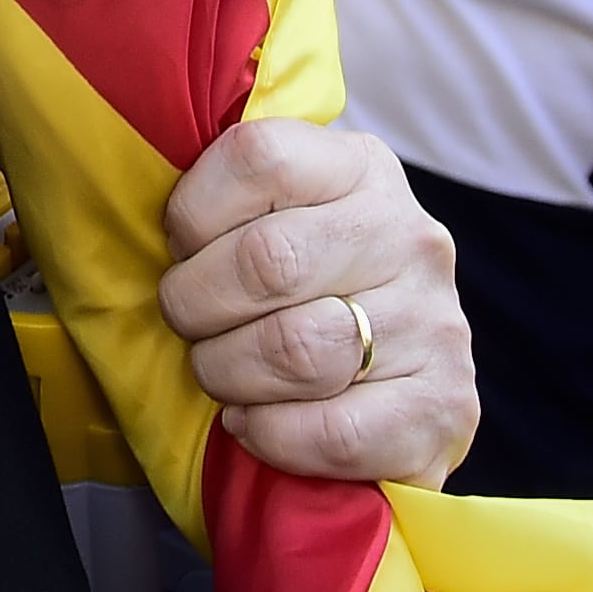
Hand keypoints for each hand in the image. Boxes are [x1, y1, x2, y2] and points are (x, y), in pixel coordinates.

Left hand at [159, 120, 477, 488]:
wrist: (402, 391)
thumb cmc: (307, 290)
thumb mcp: (278, 213)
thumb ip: (230, 192)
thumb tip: (147, 171)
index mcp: (362, 168)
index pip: (260, 157)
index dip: (193, 211)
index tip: (181, 247)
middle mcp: (410, 235)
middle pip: (267, 260)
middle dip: (196, 304)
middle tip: (188, 323)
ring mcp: (436, 322)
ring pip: (296, 350)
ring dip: (228, 373)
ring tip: (221, 374)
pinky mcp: (445, 409)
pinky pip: (333, 432)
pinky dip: (271, 434)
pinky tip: (253, 423)